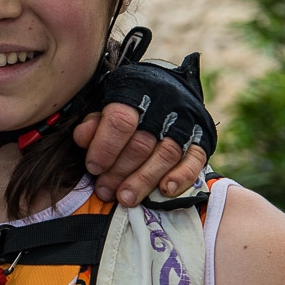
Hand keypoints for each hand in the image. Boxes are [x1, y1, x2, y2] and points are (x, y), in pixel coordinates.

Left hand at [73, 103, 208, 205]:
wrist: (164, 86)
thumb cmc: (127, 102)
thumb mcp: (105, 104)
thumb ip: (94, 123)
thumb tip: (82, 139)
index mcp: (134, 93)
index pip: (121, 121)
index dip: (105, 147)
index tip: (92, 167)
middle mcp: (163, 107)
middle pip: (142, 144)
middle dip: (120, 171)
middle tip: (104, 190)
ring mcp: (185, 123)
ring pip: (166, 154)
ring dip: (144, 180)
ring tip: (125, 198)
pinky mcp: (202, 137)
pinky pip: (196, 159)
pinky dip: (182, 177)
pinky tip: (165, 190)